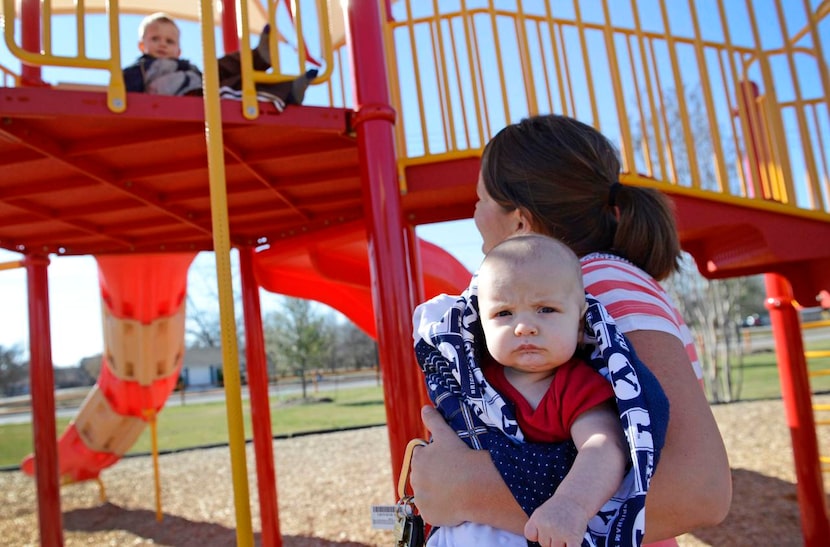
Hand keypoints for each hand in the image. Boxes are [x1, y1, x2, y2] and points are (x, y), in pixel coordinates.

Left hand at [409, 406, 474, 525]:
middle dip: (434, 475)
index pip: (421, 456)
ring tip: (455, 490)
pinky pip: (433, 511)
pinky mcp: (428, 515)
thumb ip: (434, 420)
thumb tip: (424, 407)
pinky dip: (440, 508)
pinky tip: (454, 503)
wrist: (474, 488)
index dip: (434, 457)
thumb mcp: (446, 435)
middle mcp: (415, 479)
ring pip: (427, 494)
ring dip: (436, 492)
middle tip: (453, 475)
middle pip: (423, 475)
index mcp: (418, 459)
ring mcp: (421, 499)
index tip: (447, 460)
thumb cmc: (460, 458)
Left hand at [524, 497, 589, 546]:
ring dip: (561, 543)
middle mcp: (546, 525)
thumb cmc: (558, 509)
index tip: (544, 527)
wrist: (575, 498)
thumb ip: (537, 528)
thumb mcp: (542, 513)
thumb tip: (542, 544)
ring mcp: (559, 532)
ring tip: (566, 530)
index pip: (530, 535)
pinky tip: (571, 542)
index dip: (537, 534)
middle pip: (544, 544)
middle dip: (551, 538)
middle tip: (558, 526)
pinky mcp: (572, 537)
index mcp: (537, 518)